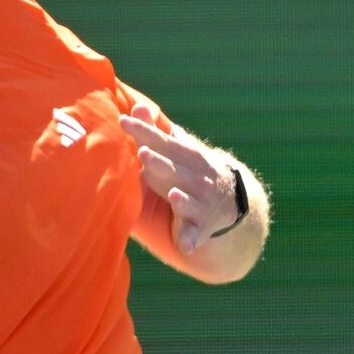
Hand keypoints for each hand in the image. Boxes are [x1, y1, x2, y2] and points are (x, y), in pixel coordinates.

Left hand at [117, 102, 240, 254]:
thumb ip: (155, 133)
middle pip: (176, 169)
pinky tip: (187, 245)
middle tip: (143, 154)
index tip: (123, 121)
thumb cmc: (190, 171)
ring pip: (189, 200)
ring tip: (172, 195)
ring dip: (181, 199)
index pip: (164, 142)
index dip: (145, 132)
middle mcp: (197, 178)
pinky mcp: (201, 227)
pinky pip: (196, 234)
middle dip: (161, 163)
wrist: (230, 201)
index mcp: (187, 157)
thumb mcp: (177, 151)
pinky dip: (193, 240)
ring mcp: (201, 203)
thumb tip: (137, 107)